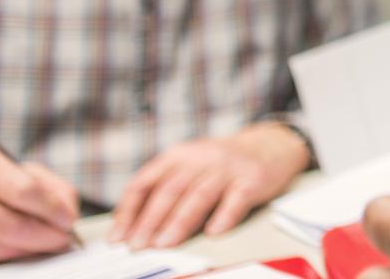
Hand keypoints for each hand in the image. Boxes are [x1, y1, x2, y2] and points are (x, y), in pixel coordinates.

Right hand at [0, 148, 79, 269]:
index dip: (52, 210)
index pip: (25, 191)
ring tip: (38, 241)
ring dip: (30, 250)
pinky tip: (12, 246)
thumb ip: (54, 190)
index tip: (68, 221)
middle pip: (14, 227)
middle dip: (46, 237)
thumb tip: (67, 218)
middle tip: (62, 240)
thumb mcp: (24, 173)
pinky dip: (9, 258)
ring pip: (3, 249)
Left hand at [109, 122, 309, 248]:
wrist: (270, 145)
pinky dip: (224, 217)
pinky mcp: (253, 179)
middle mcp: (201, 158)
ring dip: (179, 223)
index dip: (129, 211)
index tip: (119, 235)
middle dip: (150, 221)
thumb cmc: (223, 162)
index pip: (145, 182)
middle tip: (138, 245)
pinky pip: (236, 200)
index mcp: (179, 155)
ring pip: (199, 196)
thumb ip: (166, 187)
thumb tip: (135, 226)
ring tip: (165, 243)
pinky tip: (213, 232)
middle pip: (170, 190)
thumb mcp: (190, 164)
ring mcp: (228, 168)